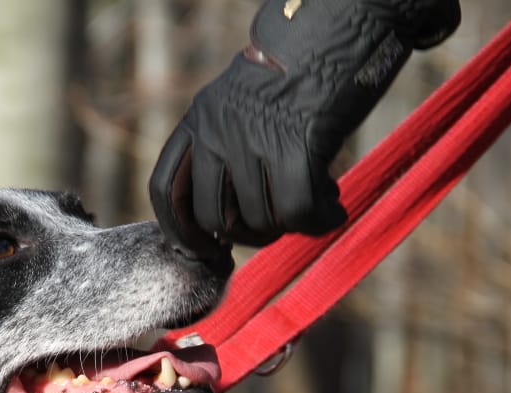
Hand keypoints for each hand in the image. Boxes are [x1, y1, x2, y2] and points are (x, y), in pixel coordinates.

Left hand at [150, 0, 459, 259]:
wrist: (345, 20)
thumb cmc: (305, 66)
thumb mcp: (247, 104)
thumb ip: (231, 147)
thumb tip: (231, 218)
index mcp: (201, 118)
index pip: (165, 191)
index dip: (181, 233)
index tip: (209, 252)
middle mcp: (217, 130)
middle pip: (213, 217)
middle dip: (248, 236)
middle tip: (280, 225)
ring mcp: (253, 138)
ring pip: (259, 220)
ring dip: (292, 225)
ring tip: (318, 202)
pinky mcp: (295, 144)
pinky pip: (297, 213)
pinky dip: (319, 221)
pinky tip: (334, 208)